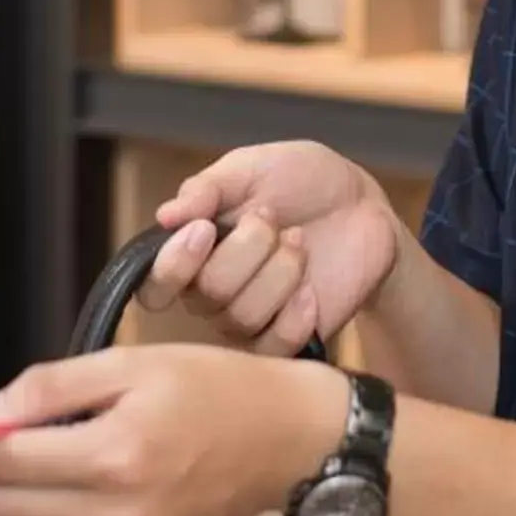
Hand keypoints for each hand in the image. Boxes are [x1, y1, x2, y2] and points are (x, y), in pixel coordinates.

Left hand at [0, 346, 346, 515]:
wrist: (281, 441)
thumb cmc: (209, 390)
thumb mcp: (128, 363)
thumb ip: (47, 387)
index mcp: (114, 454)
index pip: (3, 460)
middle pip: (1, 511)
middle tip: (27, 444)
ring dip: (17, 515)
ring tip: (50, 478)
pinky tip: (72, 510)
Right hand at [139, 144, 405, 353]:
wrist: (362, 206)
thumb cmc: (300, 180)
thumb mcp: (252, 167)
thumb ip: (206, 189)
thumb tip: (164, 216)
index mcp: (193, 250)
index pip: (154, 285)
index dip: (173, 265)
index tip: (205, 229)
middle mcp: (212, 292)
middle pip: (206, 294)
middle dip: (247, 248)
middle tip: (272, 217)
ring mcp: (249, 320)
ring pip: (242, 316)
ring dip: (280, 271)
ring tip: (300, 241)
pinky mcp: (286, 341)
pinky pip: (273, 348)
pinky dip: (295, 316)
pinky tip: (311, 290)